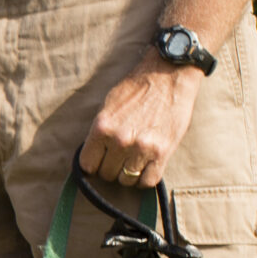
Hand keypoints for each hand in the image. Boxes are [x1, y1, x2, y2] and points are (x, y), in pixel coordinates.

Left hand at [81, 62, 201, 187]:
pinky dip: (145, 177)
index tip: (99, 160)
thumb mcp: (108, 105)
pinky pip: (148, 181)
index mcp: (102, 127)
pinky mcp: (162, 153)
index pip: (87, 164)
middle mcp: (120, 140)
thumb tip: (92, 153)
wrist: (168, 76)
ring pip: (126, 180)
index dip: (93, 164)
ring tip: (134, 160)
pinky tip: (146, 166)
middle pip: (106, 174)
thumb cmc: (137, 88)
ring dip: (128, 174)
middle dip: (111, 167)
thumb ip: (100, 130)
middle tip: (120, 157)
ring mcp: (141, 148)